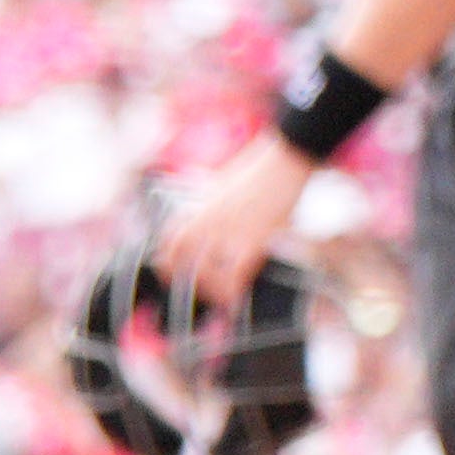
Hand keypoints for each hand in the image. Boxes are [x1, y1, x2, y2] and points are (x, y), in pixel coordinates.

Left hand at [152, 134, 304, 318]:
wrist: (286, 157)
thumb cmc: (261, 167)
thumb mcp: (224, 184)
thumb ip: (212, 205)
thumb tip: (212, 220)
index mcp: (200, 208)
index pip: (171, 243)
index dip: (167, 264)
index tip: (173, 275)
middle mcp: (208, 221)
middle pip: (186, 262)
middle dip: (193, 281)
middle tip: (205, 291)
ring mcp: (229, 230)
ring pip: (208, 273)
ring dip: (213, 289)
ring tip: (222, 295)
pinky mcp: (254, 238)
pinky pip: (235, 274)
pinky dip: (233, 289)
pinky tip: (237, 297)